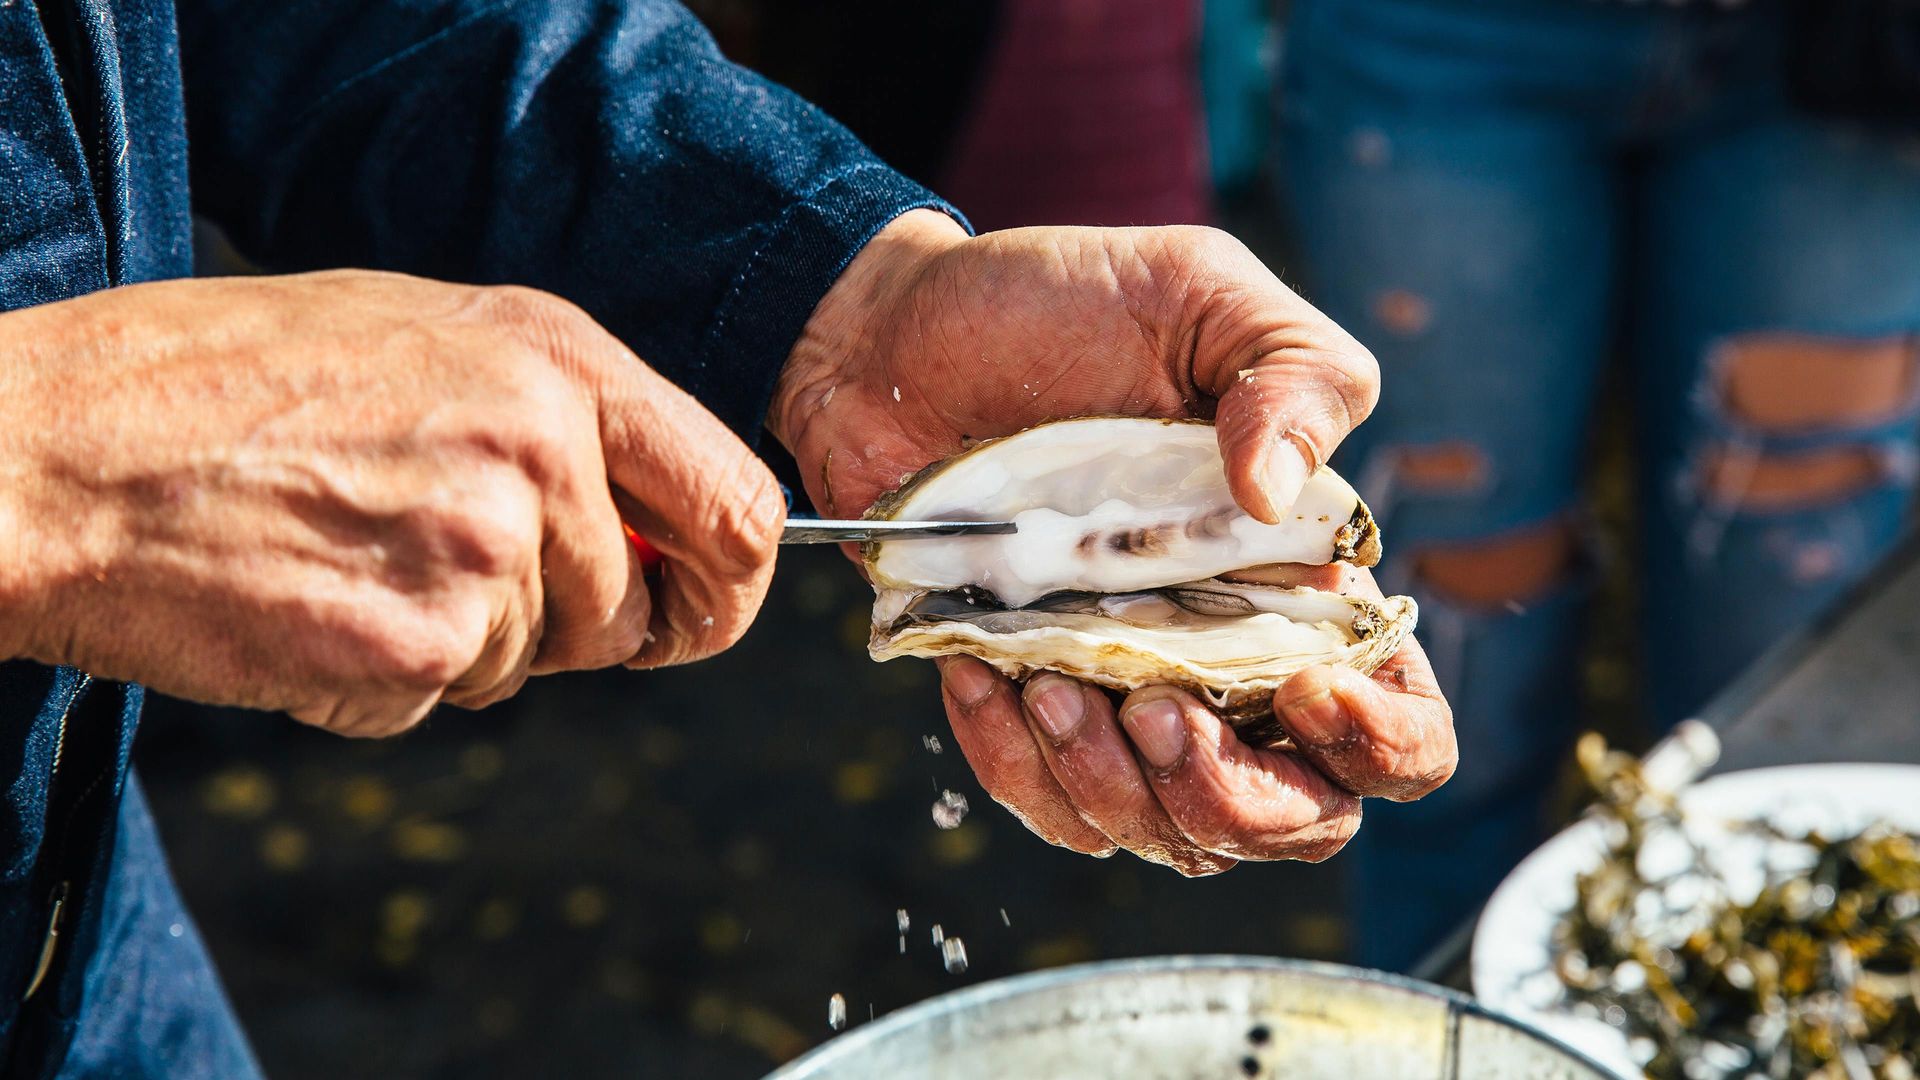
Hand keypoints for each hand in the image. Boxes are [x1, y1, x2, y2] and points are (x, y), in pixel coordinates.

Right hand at [0, 271, 782, 735]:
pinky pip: (438, 699)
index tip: (692, 613)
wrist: (52, 449)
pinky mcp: (412, 648)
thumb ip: (557, 418)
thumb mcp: (421, 338)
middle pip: (638, 612)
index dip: (727, 585)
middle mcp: (541, 450)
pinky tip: (300, 603)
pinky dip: (376, 680)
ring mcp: (480, 554)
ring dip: (453, 644)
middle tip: (464, 592)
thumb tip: (653, 522)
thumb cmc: (221, 381)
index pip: (740, 505)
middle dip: (575, 630)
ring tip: (343, 558)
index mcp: (560, 358)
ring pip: (529, 662)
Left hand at [769, 212, 1454, 871]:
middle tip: (1155, 712)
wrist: (893, 334)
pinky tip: (977, 670)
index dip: (1380, 741)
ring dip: (1112, 785)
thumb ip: (1294, 373)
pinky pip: (1046, 800)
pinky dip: (1014, 761)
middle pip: (1292, 817)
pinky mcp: (1025, 706)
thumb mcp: (1201, 291)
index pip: (1399, 720)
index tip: (1303, 689)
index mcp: (1299, 576)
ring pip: (1165, 833)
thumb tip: (1277, 499)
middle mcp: (1226, 657)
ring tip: (1047, 679)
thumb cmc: (1059, 307)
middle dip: (1234, 800)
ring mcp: (1124, 694)